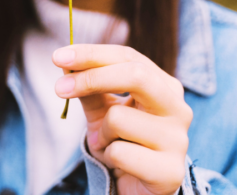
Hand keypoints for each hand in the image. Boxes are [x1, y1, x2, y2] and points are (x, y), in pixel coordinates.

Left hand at [53, 44, 191, 194]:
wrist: (136, 189)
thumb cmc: (122, 143)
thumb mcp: (102, 111)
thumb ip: (90, 88)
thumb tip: (68, 65)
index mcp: (164, 85)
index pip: (128, 57)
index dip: (92, 54)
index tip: (58, 57)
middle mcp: (178, 107)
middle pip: (136, 75)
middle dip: (92, 77)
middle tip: (59, 88)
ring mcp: (178, 139)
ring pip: (119, 118)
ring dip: (101, 132)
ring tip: (109, 144)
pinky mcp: (171, 172)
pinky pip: (121, 153)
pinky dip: (109, 156)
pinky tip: (120, 164)